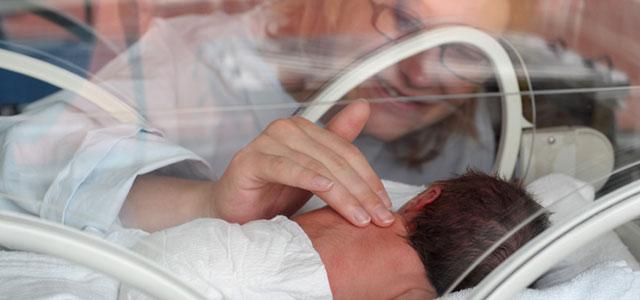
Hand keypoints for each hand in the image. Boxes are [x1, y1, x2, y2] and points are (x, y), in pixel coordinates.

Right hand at [210, 100, 393, 226]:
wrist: (232, 211)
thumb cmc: (272, 192)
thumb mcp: (314, 174)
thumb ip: (338, 143)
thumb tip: (364, 105)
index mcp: (304, 129)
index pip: (347, 153)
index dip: (370, 180)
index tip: (386, 207)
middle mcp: (287, 129)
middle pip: (336, 161)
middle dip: (362, 192)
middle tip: (380, 218)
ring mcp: (267, 142)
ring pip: (317, 167)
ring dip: (343, 194)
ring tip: (360, 217)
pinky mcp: (251, 160)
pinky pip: (286, 168)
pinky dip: (307, 177)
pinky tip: (325, 189)